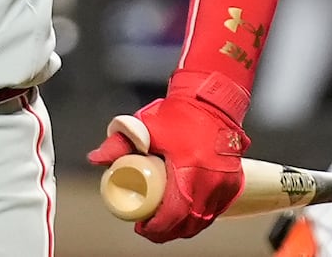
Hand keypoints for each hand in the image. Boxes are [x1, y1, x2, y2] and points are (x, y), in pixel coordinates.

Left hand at [87, 69, 249, 241]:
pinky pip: (216, 211)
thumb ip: (119, 143)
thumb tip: (96, 159)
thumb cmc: (180, 113)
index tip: (142, 226)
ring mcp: (226, 184)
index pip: (173, 213)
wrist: (212, 101)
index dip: (156, 227)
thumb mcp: (147, 126)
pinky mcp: (235, 183)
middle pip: (189, 222)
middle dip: (168, 231)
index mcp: (190, 168)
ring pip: (203, 220)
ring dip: (184, 227)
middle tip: (150, 228)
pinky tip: (186, 218)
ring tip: (165, 225)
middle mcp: (212, 180)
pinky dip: (200, 218)